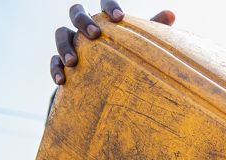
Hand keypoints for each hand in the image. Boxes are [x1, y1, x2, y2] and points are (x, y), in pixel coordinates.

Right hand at [50, 2, 175, 83]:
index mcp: (105, 19)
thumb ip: (151, 30)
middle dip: (83, 20)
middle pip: (76, 11)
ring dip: (65, 45)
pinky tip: (62, 80)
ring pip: (61, 33)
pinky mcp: (62, 63)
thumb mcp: (138, 45)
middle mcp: (85, 28)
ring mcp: (72, 43)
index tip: (120, 18)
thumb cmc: (126, 59)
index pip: (104, 3)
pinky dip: (55, 68)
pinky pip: (53, 61)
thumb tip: (172, 14)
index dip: (110, 6)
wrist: (107, 86)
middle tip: (94, 34)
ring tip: (74, 62)